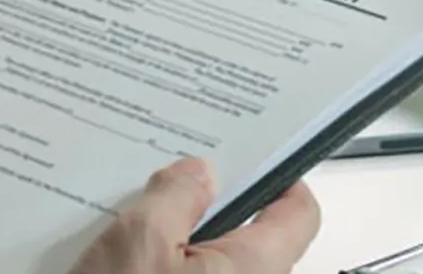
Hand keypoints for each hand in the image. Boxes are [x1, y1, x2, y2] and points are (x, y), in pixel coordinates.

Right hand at [70, 158, 318, 273]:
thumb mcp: (138, 242)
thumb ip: (176, 197)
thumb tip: (197, 174)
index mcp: (255, 269)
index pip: (300, 214)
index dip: (280, 180)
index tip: (248, 160)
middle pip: (251, 238)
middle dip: (211, 209)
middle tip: (169, 186)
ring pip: (214, 267)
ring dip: (180, 243)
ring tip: (136, 225)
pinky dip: (164, 271)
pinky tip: (121, 264)